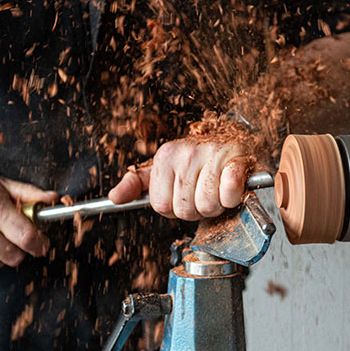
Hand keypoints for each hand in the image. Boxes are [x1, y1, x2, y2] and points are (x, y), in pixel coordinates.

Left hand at [108, 139, 250, 220]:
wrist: (233, 140)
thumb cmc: (198, 160)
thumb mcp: (163, 169)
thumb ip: (137, 183)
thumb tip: (115, 197)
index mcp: (165, 156)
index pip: (161, 206)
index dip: (174, 208)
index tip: (184, 195)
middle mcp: (186, 153)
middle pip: (185, 210)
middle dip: (196, 209)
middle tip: (203, 192)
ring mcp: (212, 155)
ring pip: (208, 206)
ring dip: (216, 205)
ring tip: (217, 189)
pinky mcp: (235, 160)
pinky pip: (228, 194)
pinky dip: (232, 197)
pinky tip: (231, 186)